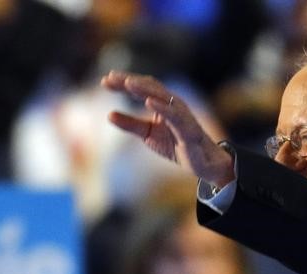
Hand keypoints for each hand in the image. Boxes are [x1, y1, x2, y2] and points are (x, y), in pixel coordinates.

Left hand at [101, 70, 235, 188]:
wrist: (201, 162)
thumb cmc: (175, 144)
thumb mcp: (147, 134)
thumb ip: (130, 124)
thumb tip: (108, 115)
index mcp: (162, 103)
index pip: (141, 87)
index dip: (123, 83)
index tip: (104, 81)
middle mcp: (172, 103)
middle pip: (150, 86)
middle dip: (130, 81)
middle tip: (110, 78)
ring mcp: (181, 114)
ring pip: (162, 96)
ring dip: (145, 89)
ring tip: (128, 83)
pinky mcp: (187, 128)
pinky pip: (174, 115)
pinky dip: (162, 107)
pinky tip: (148, 102)